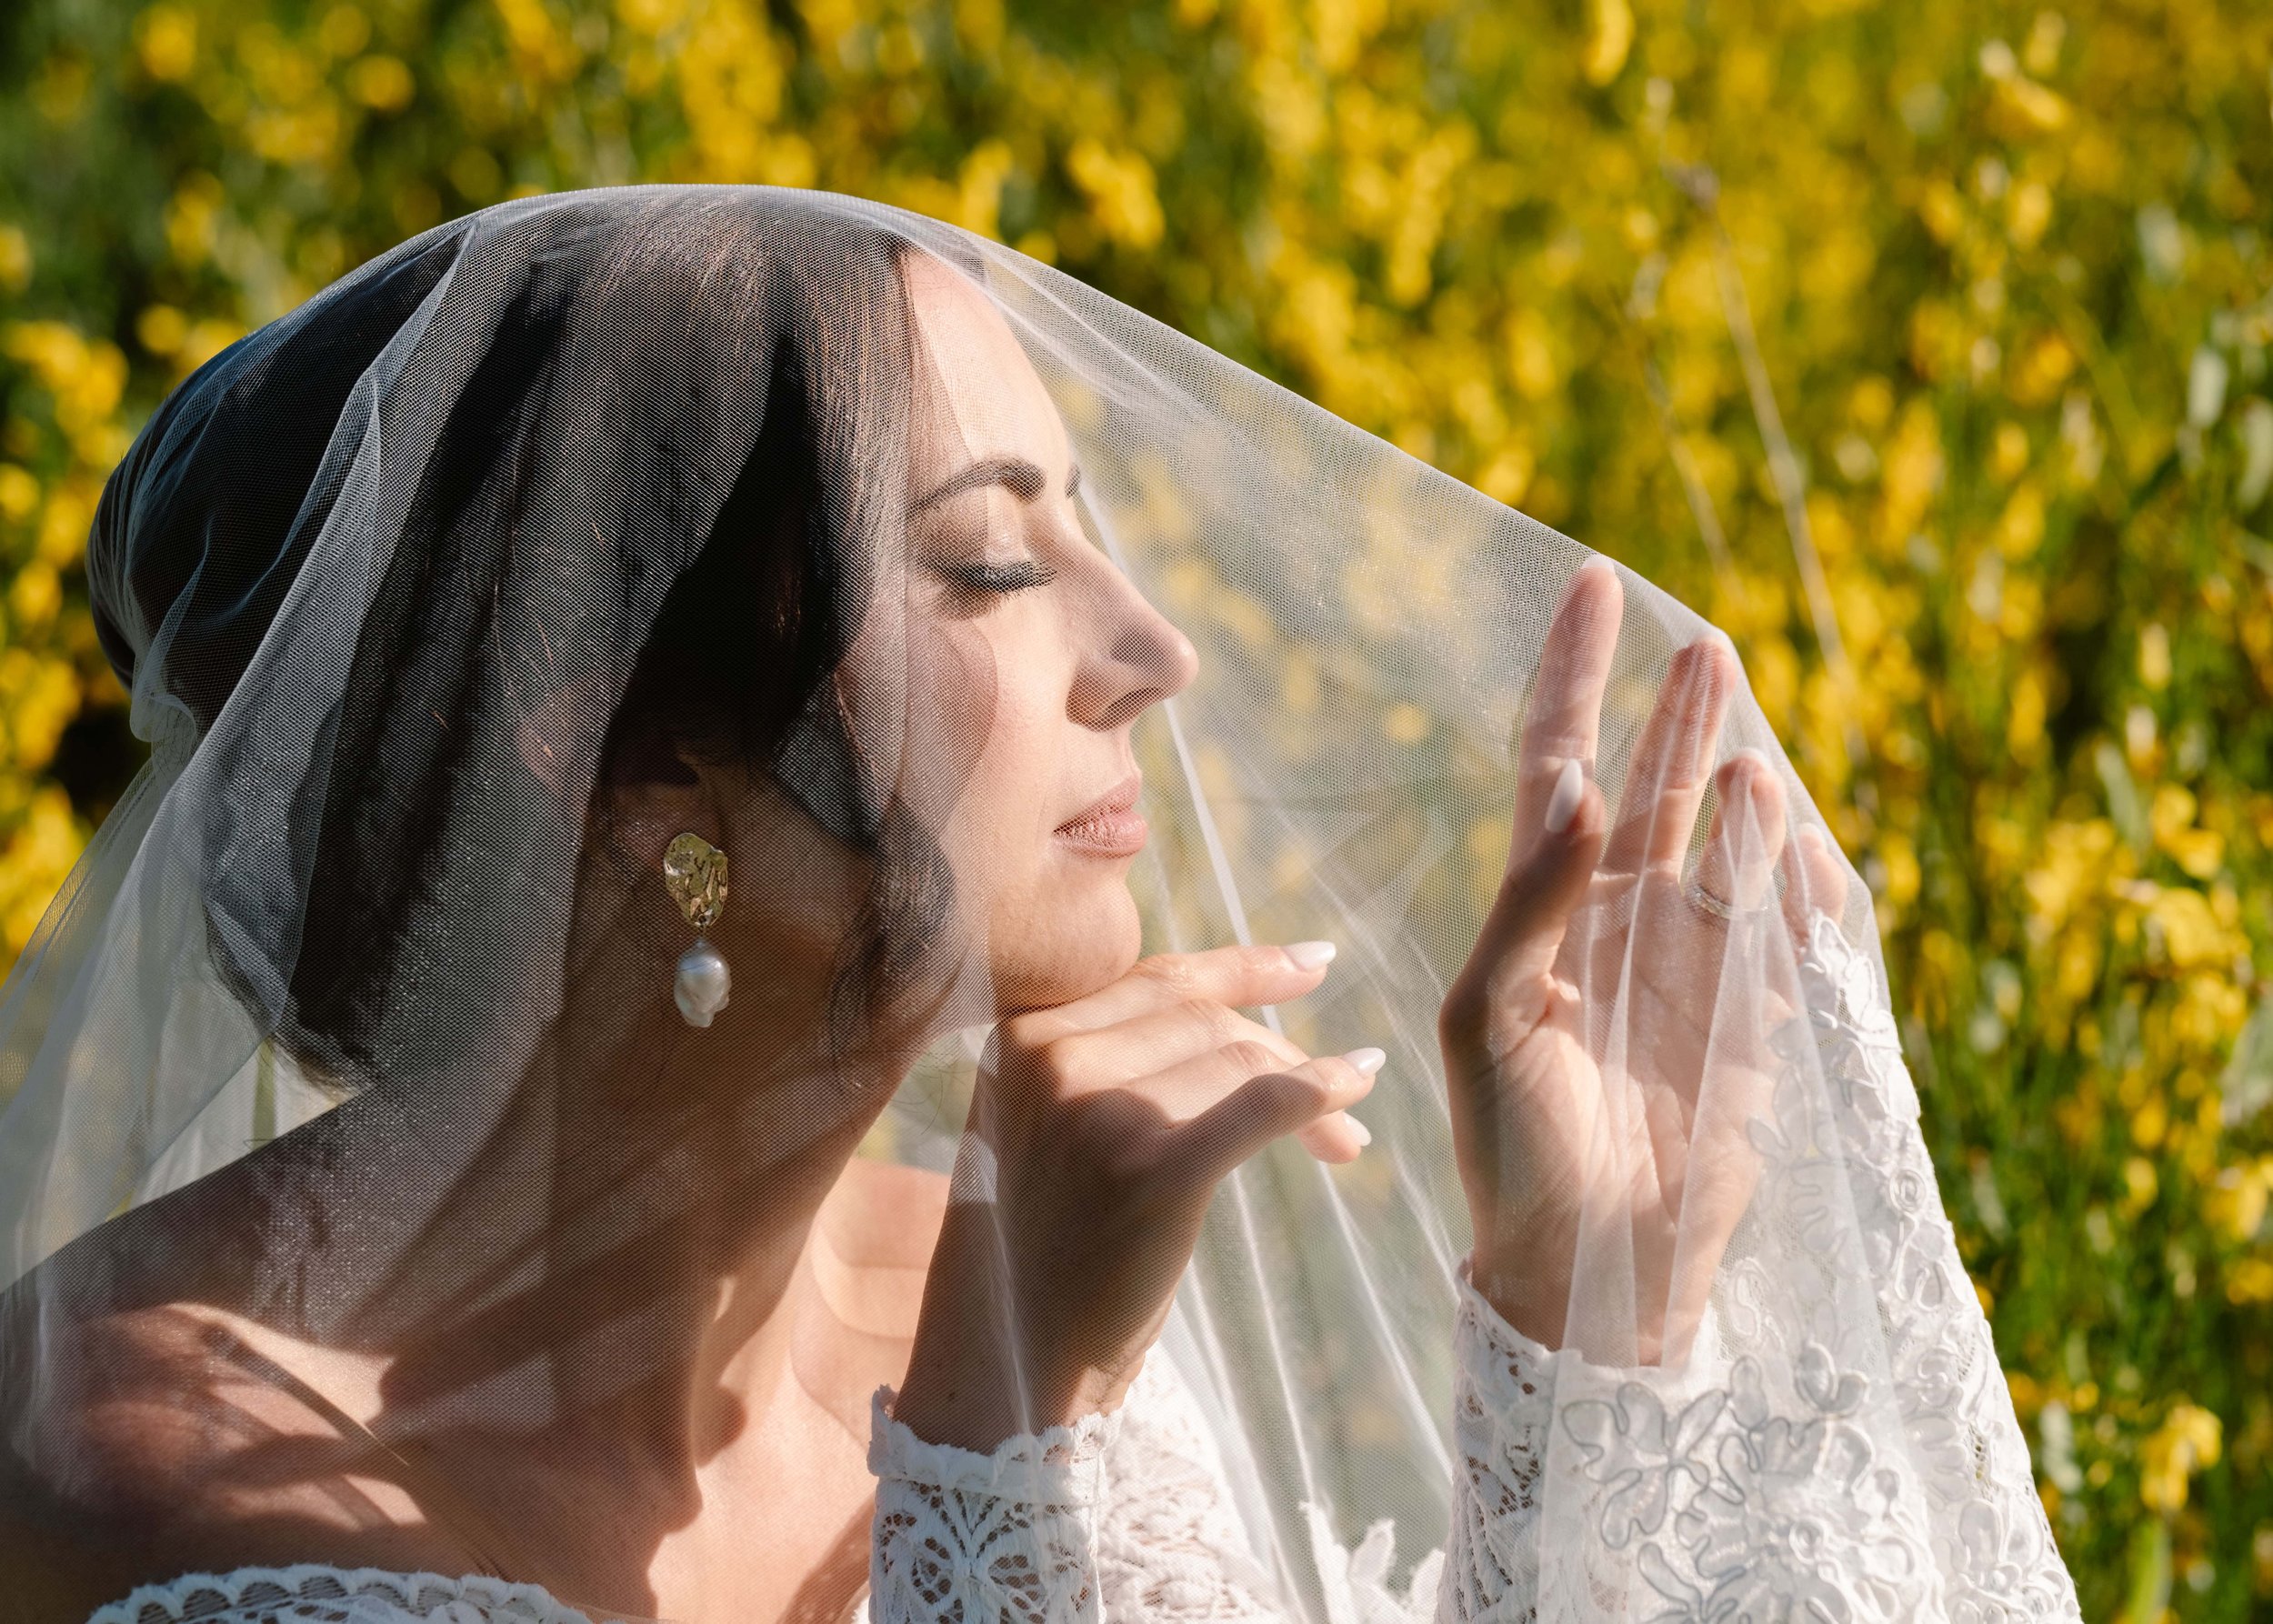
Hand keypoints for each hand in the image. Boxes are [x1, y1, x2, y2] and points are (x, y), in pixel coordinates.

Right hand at [894, 943, 1379, 1450]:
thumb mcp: (1037, 1130)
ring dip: (1310, 1085)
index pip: (1156, 978)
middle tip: (1345, 1085)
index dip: (1243, 967)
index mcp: (1020, 1038)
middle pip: (1205, 1017)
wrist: (1008, 1364)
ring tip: (1348, 1134)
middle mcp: (1051, 1060)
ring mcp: (1098, 1111)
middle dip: (1282, 1047)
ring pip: (1238, 1057)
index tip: (1311, 964)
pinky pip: (1264, 1105)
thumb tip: (1232, 1012)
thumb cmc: (1036, 1254)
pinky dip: (1323, 1097)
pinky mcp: (1152, 1169)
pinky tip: (1353, 1111)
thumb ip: (1097, 1060)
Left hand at [1437, 559, 1850, 1364]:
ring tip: (1746, 761)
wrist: (1578, 1264)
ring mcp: (1693, 965)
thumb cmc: (1507, 1140)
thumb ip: (1529, 904)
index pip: (1560, 762)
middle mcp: (1622, 918)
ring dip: (1744, 802)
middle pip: (1662, 786)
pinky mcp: (1755, 1020)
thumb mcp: (1484, 1017)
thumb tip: (1580, 790)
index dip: (1574, 676)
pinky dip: (1800, 890)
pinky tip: (1802, 849)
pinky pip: (1789, 933)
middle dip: (1682, 716)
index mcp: (1544, 906)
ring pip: (1731, 851)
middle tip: (1703, 645)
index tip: (1591, 585)